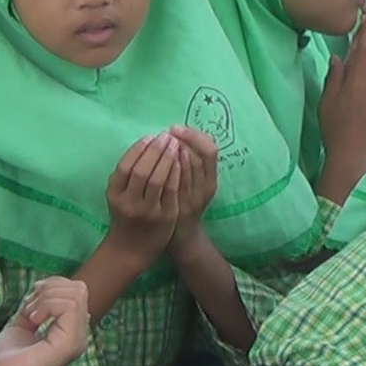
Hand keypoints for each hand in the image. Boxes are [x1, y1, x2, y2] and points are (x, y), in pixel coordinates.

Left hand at [0, 278, 89, 365]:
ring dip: (45, 298)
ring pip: (75, 293)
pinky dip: (46, 305)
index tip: (30, 305)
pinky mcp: (71, 342)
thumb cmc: (9, 359)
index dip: (51, 286)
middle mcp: (80, 334)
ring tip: (31, 316)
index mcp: (71, 329)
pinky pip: (69, 305)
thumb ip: (37, 304)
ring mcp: (78, 338)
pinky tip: (33, 320)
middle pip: (78, 288)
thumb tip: (43, 286)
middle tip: (30, 309)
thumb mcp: (24, 320)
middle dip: (49, 289)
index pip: (76, 290)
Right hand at [104, 134, 180, 267]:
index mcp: (115, 194)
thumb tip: (144, 145)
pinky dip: (176, 173)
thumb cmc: (124, 216)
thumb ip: (125, 175)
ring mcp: (148, 211)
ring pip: (158, 180)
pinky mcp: (165, 217)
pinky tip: (181, 161)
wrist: (130, 250)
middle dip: (156, 150)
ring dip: (168, 158)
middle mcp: (130, 203)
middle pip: (143, 171)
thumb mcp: (117, 196)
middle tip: (166, 137)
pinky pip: (172, 191)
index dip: (139, 149)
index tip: (150, 137)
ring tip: (175, 144)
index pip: (126, 166)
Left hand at [167, 126, 218, 255]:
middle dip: (181, 141)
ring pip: (187, 169)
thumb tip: (175, 135)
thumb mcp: (193, 185)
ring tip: (160, 141)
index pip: (210, 150)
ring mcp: (192, 200)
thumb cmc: (184, 205)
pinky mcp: (177, 208)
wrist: (180, 237)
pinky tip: (154, 161)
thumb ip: (189, 164)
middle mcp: (205, 189)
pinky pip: (172, 185)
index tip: (176, 128)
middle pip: (198, 156)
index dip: (194, 136)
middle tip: (166, 132)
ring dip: (172, 152)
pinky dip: (165, 170)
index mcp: (211, 181)